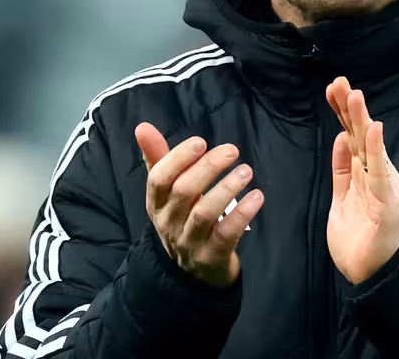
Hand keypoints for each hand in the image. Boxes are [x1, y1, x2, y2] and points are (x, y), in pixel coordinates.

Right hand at [136, 122, 263, 287]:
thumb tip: (142, 126)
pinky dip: (242, 214)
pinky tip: (256, 197)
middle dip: (207, 168)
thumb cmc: (182, 218)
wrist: (193, 271)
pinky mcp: (211, 256)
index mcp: (155, 204)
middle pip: (183, 192)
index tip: (200, 142)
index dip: (178, 158)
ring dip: (227, 188)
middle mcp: (168, 223)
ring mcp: (189, 242)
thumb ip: (158, 158)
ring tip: (246, 171)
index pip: (158, 179)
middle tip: (231, 150)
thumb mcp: (167, 192)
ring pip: (204, 213)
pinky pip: (226, 234)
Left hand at [325, 77, 398, 284]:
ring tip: (355, 95)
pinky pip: (380, 173)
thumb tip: (340, 136)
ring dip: (362, 121)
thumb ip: (343, 169)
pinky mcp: (386, 202)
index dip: (342, 112)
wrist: (370, 273)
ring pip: (370, 148)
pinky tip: (374, 129)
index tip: (333, 89)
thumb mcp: (343, 195)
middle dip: (350, 108)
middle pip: (360, 136)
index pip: (350, 136)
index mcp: (364, 173)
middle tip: (340, 82)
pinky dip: (376, 150)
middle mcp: (375, 175)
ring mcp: (382, 187)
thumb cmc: (358, 236)